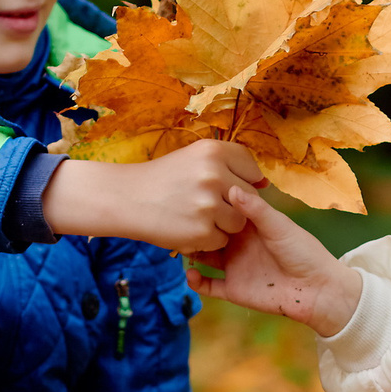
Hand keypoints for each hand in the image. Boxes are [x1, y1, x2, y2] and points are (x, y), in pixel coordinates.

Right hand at [39, 140, 264, 250]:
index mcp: (213, 151)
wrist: (126, 199)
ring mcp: (208, 204)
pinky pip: (222, 240)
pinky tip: (189, 228)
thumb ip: (228, 165)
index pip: (252, 169)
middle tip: (205, 203)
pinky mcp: (201, 230)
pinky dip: (208, 240)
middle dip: (233, 205)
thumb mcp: (194, 158)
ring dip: (223, 225)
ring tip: (198, 216)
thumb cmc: (163, 178)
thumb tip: (263, 182)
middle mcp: (213, 174)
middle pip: (249, 197)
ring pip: (239, 222)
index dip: (242, 182)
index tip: (224, 187)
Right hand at [187, 183, 364, 337]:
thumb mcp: (279, 226)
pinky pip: (208, 286)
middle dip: (194, 227)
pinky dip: (196, 281)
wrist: (318, 290)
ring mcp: (235, 267)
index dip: (209, 203)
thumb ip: (255, 210)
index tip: (191, 194)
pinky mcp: (234, 289)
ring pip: (204, 258)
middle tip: (178, 220)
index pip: (224, 211)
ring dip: (190, 252)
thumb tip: (231, 188)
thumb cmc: (304, 252)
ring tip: (179, 245)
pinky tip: (190, 273)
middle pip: (209, 232)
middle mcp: (239, 244)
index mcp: (251, 225)